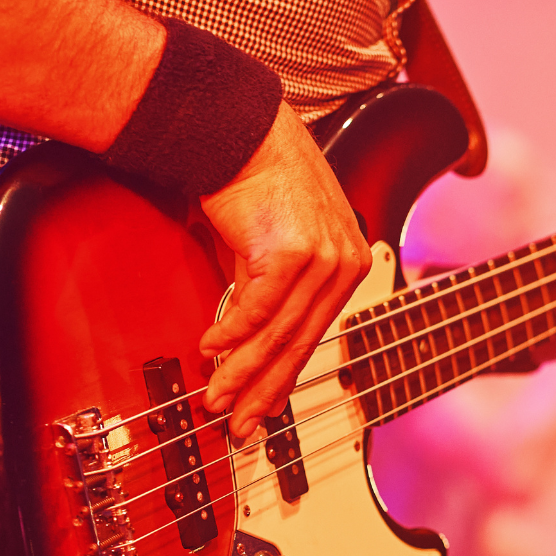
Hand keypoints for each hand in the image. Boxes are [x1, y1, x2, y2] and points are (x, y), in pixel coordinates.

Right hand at [198, 106, 372, 437]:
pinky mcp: (294, 251)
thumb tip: (244, 347)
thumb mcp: (268, 247)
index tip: (260, 411)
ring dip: (241, 371)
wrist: (241, 132)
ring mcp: (323, 258)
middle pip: (299, 345)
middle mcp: (343, 264)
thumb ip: (268, 294)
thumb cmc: (253, 183)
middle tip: (238, 424)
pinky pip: (259, 309)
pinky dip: (232, 334)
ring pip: (279, 334)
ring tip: (215, 396)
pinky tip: (210, 350)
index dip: (282, 379)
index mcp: (346, 266)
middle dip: (263, 391)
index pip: (312, 336)